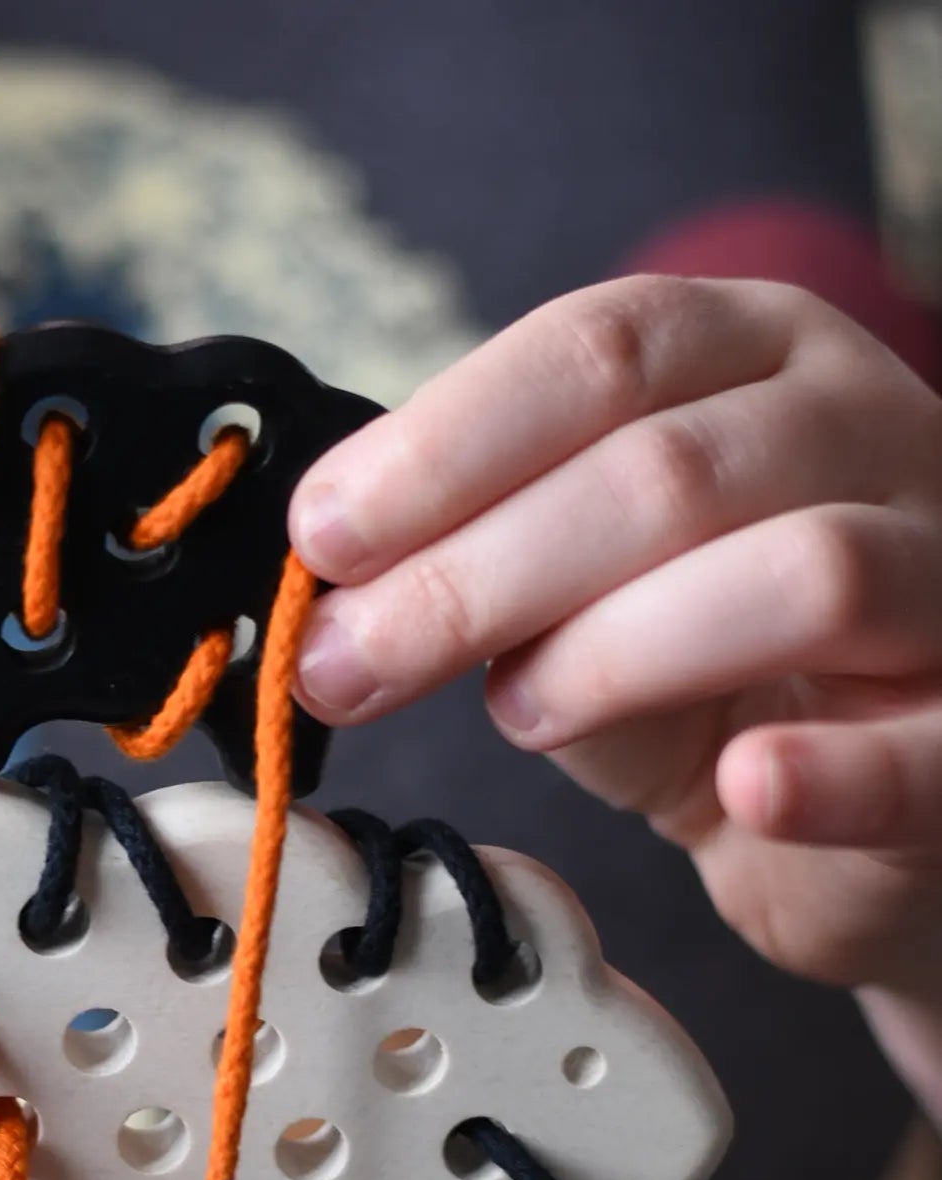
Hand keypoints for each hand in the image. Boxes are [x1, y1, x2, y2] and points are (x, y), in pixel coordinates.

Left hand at [289, 275, 941, 1007]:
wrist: (862, 803)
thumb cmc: (704, 673)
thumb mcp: (575, 592)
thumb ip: (478, 567)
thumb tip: (326, 591)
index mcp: (755, 356)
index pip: (602, 349)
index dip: (445, 445)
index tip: (324, 538)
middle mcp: (869, 428)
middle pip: (670, 468)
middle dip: (477, 574)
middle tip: (351, 665)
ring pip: (804, 572)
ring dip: (622, 651)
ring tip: (523, 714)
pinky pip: (922, 748)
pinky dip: (825, 772)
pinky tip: (744, 788)